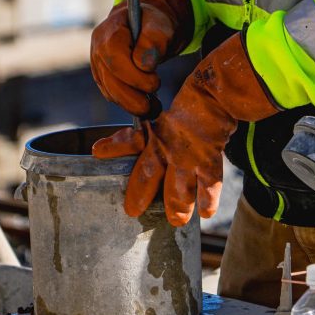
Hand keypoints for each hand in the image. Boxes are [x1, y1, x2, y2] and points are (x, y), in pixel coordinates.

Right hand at [90, 0, 192, 115]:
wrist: (146, 24)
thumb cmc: (153, 23)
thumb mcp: (160, 25)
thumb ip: (154, 40)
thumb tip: (145, 66)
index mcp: (109, 33)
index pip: (116, 62)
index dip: (135, 78)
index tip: (156, 83)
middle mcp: (98, 49)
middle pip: (111, 81)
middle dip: (134, 99)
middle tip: (155, 107)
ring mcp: (97, 64)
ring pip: (110, 92)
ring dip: (132, 105)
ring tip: (153, 109)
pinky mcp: (102, 77)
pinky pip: (112, 95)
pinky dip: (127, 103)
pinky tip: (144, 104)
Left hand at [93, 32, 278, 225]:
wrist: (217, 93)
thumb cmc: (194, 101)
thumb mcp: (170, 114)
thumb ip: (157, 130)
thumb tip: (143, 141)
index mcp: (157, 131)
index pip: (130, 140)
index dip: (114, 146)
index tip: (97, 151)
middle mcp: (168, 145)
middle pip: (148, 174)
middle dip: (139, 194)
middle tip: (132, 211)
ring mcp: (188, 155)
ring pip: (178, 187)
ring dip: (177, 206)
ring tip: (177, 220)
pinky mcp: (209, 159)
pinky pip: (209, 184)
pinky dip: (208, 199)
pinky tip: (208, 213)